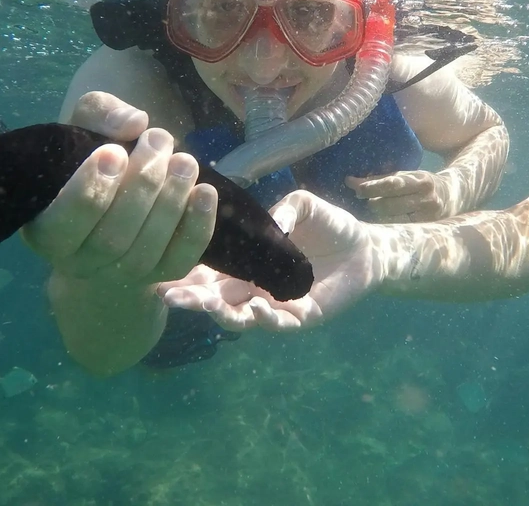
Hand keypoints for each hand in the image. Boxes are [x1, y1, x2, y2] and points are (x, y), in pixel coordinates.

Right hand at [21, 91, 217, 287]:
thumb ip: (99, 114)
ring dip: (171, 201)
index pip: (62, 224)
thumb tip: (133, 122)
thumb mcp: (82, 130)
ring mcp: (121, 275)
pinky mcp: (159, 275)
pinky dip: (196, 226)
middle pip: (112, 238)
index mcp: (46, 231)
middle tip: (159, 140)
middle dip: (141, 184)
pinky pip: (180, 260)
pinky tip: (206, 192)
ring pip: (146, 250)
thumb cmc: (92, 164)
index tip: (115, 150)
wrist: (115, 207)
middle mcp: (79, 263)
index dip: (89, 189)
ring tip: (185, 160)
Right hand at [158, 190, 388, 330]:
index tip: (162, 274)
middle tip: (172, 297)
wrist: (367, 248)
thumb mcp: (304, 204)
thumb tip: (274, 224)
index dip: (185, 275)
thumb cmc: (331, 226)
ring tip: (211, 306)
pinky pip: (278, 324)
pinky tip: (255, 309)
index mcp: (245, 263)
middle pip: (215, 300)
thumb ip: (286, 207)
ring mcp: (276, 305)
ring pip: (240, 318)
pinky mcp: (302, 317)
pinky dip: (264, 319)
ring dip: (223, 315)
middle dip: (193, 301)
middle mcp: (254, 288)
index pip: (208, 273)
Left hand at [345, 170, 452, 221]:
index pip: (392, 184)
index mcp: (422, 180)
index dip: (372, 187)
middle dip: (372, 203)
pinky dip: (387, 225)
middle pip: (390, 205)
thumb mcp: (406, 176)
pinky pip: (399, 229)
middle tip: (364, 200)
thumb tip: (349, 181)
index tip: (357, 189)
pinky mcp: (426, 229)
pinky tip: (382, 221)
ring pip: (392, 219)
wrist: (453, 195)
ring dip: (377, 215)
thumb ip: (379, 179)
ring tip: (373, 210)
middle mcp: (427, 199)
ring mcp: (428, 217)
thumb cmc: (422, 184)